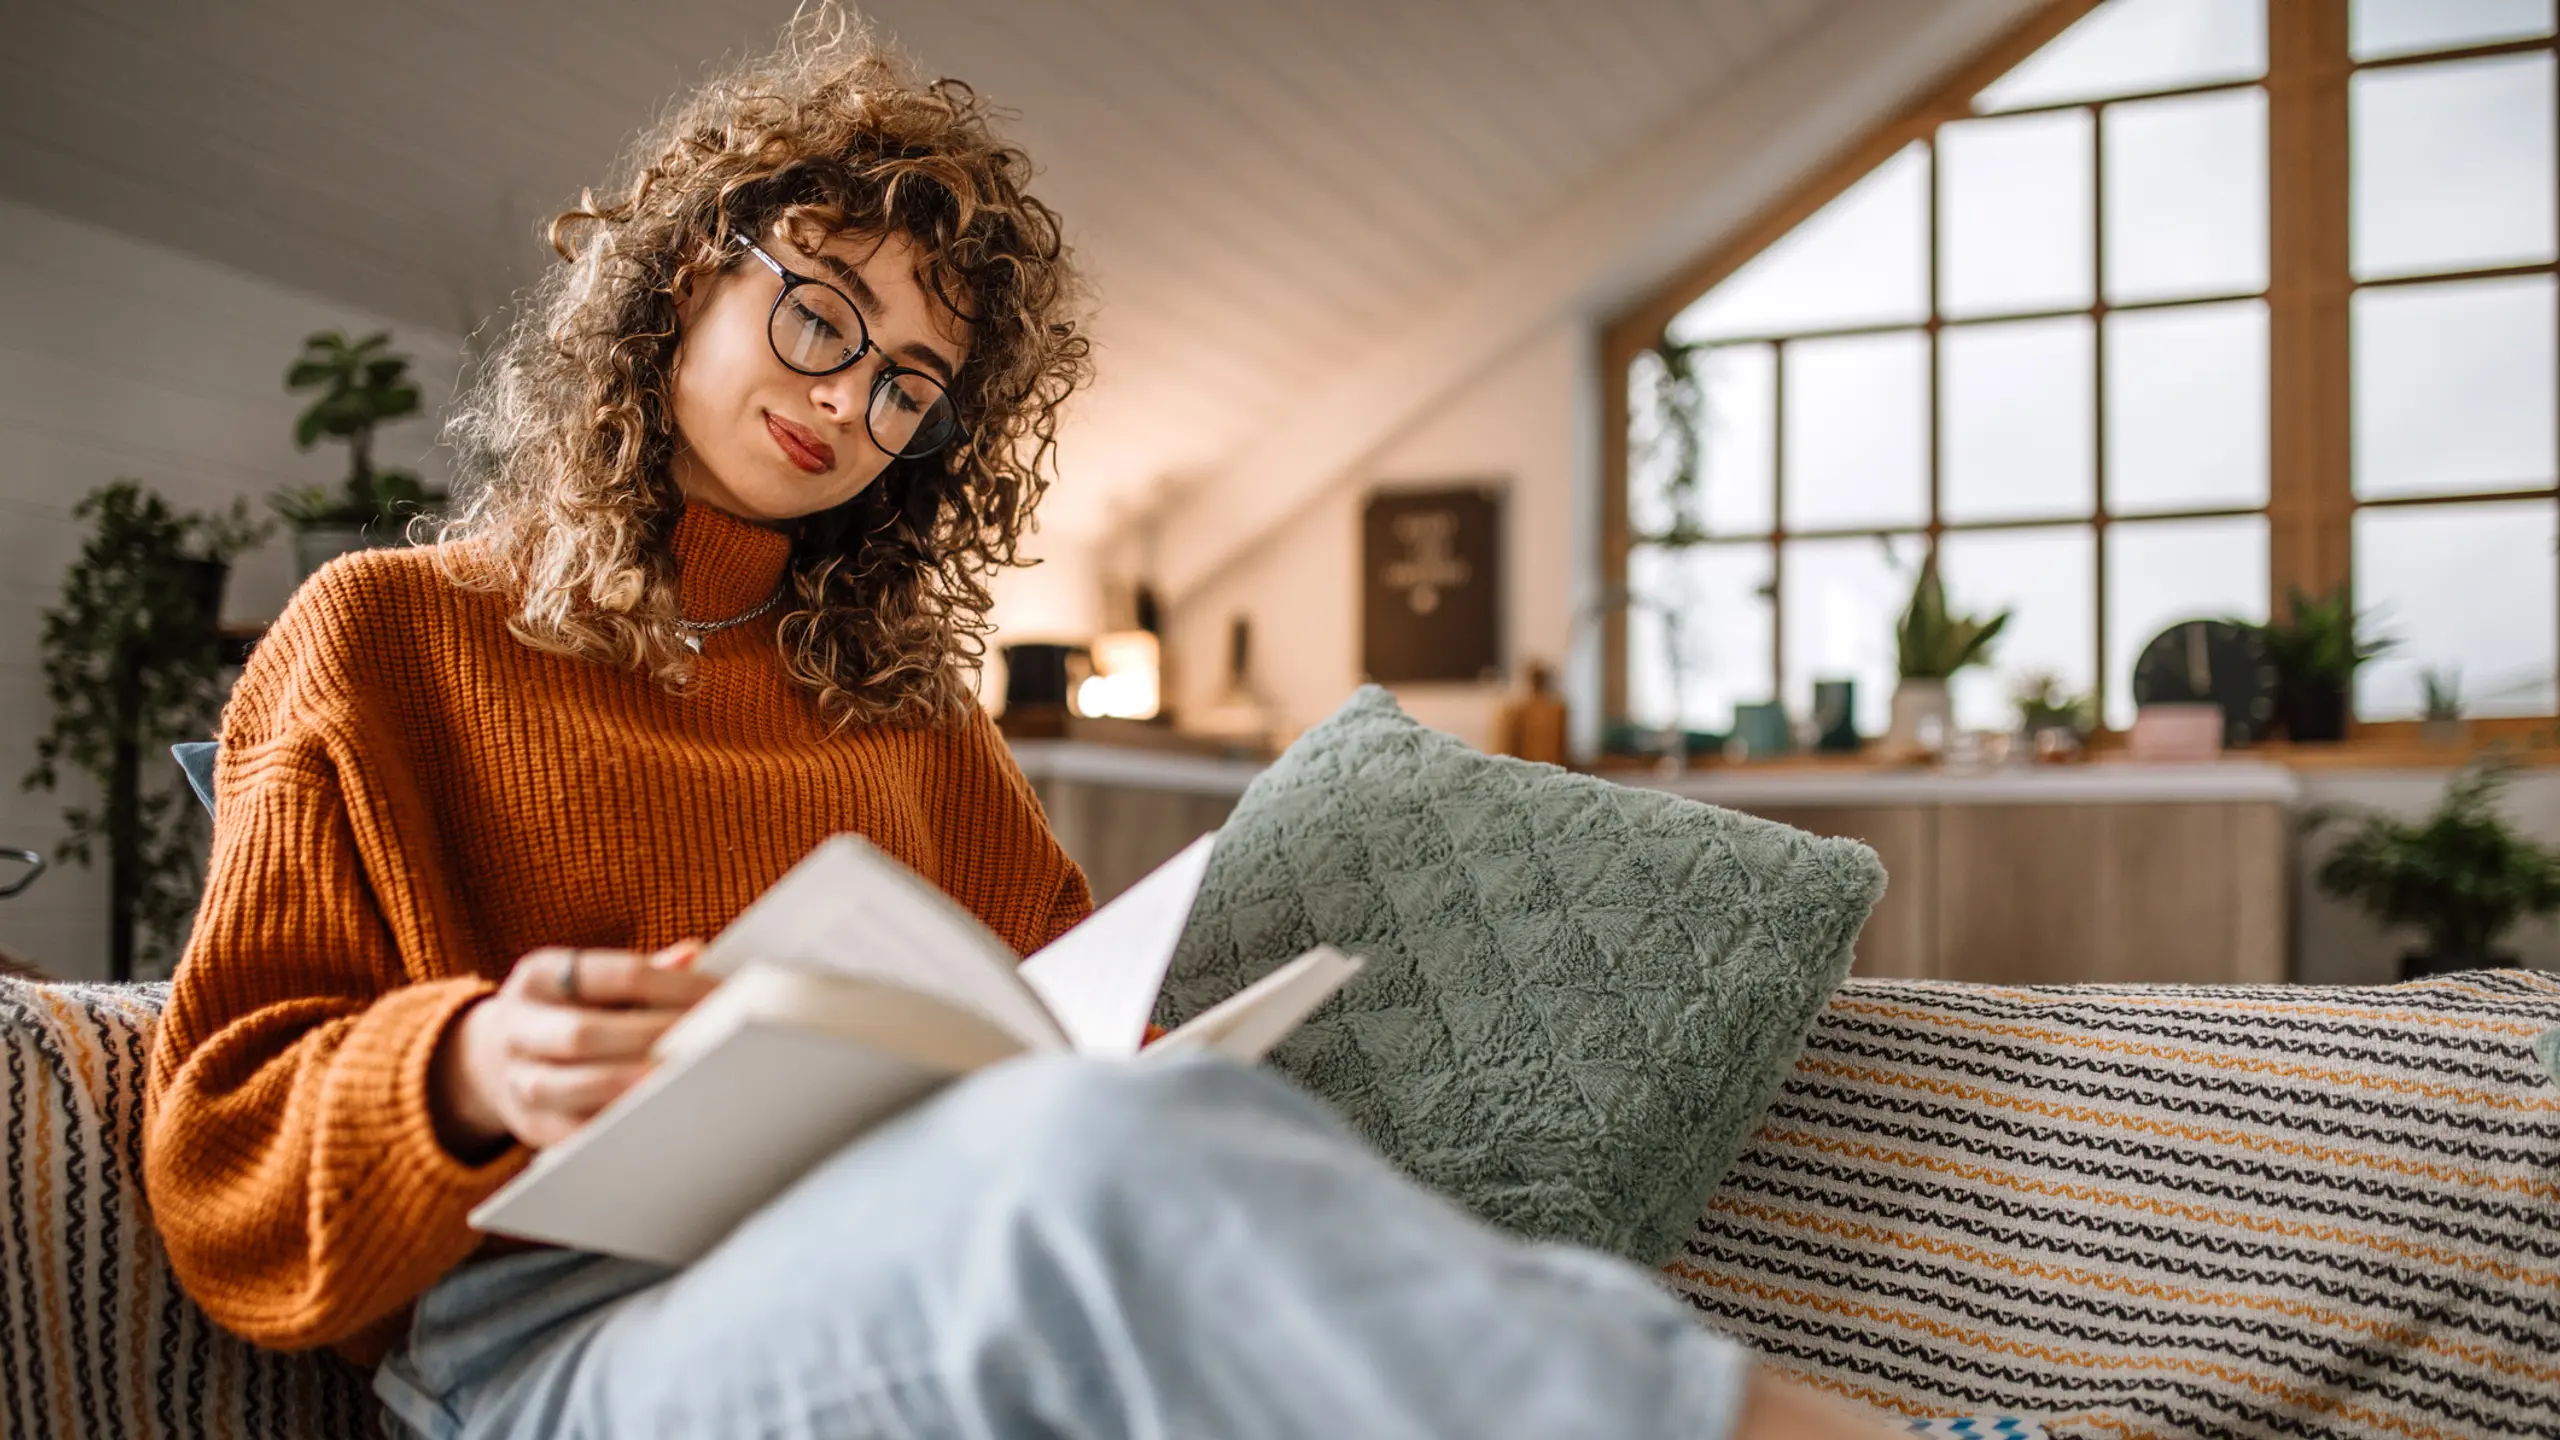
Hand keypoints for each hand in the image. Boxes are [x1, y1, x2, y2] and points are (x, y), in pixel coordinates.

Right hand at [429, 940, 717, 1157]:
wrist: (492, 1057)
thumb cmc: (570, 1011)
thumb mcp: (591, 981)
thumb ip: (644, 972)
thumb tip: (695, 954)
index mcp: (542, 975)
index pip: (616, 975)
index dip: (676, 987)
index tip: (724, 998)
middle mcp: (518, 1024)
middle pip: (583, 1033)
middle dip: (650, 1040)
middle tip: (707, 1046)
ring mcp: (514, 1077)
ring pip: (563, 1085)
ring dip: (625, 1086)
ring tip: (680, 1085)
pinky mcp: (526, 1124)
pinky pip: (567, 1133)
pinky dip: (611, 1129)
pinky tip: (654, 1122)